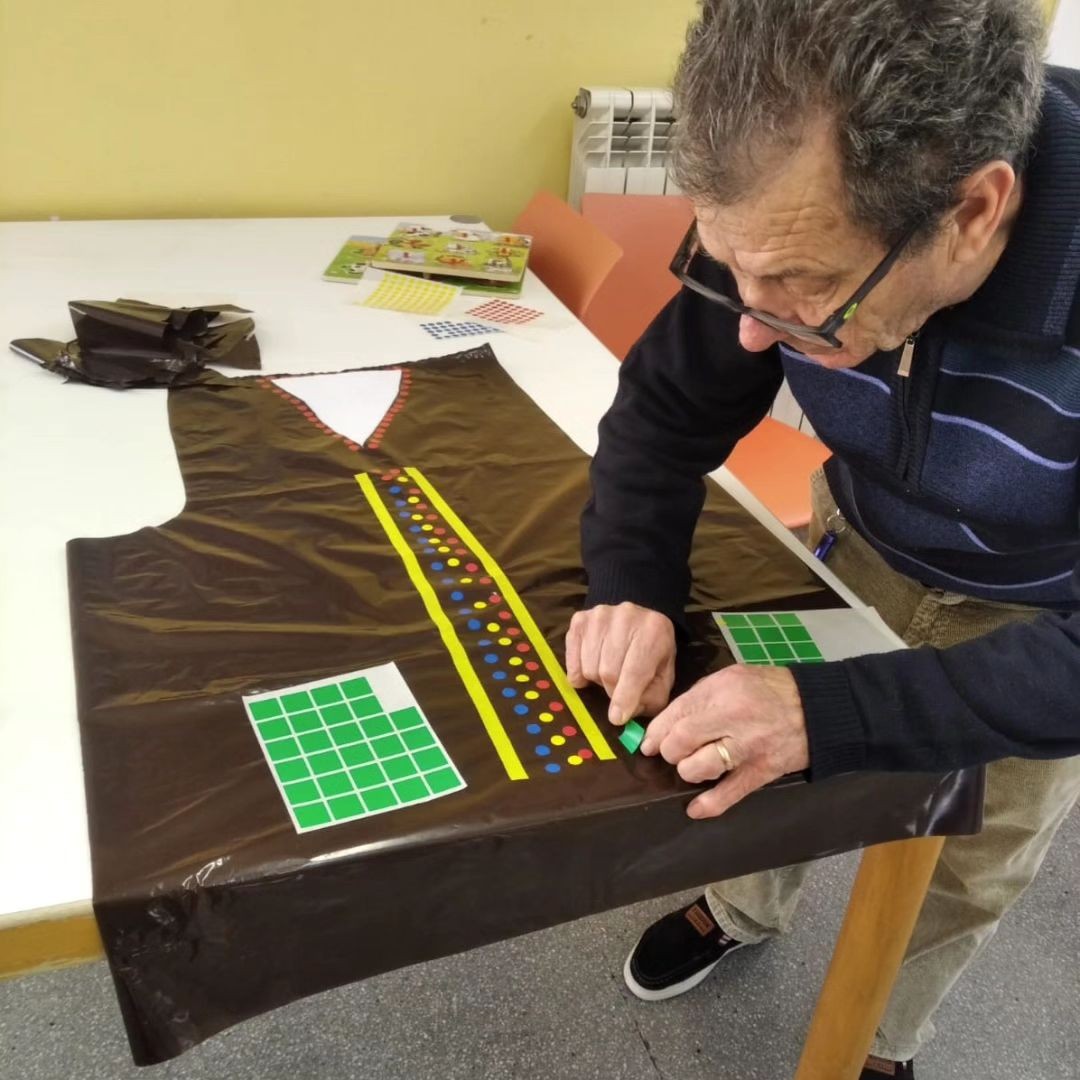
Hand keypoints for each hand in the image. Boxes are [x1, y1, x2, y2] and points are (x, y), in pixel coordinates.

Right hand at [565, 603, 675, 723]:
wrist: (639, 621)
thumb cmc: (652, 652)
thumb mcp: (663, 675)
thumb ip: (651, 698)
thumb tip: (623, 714)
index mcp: (654, 631)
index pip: (634, 671)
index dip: (625, 698)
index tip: (617, 718)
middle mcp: (626, 617)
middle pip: (608, 671)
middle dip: (612, 690)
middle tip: (618, 689)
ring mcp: (600, 616)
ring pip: (589, 667)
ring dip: (597, 679)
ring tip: (609, 672)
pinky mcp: (580, 620)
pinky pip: (572, 660)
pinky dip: (579, 672)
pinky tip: (592, 665)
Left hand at [640, 665, 808, 818]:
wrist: (816, 709)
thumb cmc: (769, 690)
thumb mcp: (732, 678)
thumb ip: (701, 697)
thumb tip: (668, 721)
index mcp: (722, 690)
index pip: (676, 714)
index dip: (656, 732)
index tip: (649, 742)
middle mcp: (732, 718)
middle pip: (681, 741)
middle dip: (669, 751)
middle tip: (673, 753)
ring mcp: (747, 748)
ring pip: (698, 768)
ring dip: (687, 771)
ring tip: (692, 766)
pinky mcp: (760, 772)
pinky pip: (729, 794)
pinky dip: (708, 805)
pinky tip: (695, 808)